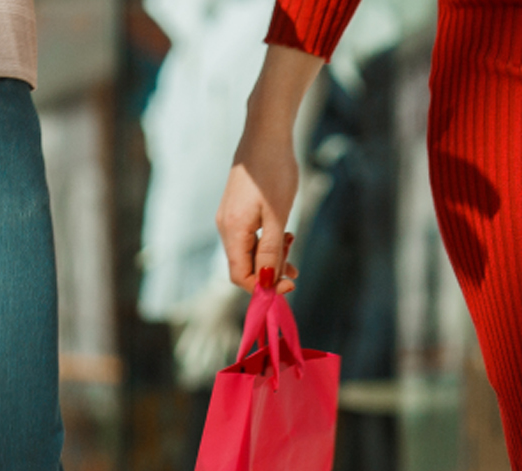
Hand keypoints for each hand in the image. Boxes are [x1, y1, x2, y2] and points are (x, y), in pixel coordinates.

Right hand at [216, 45, 323, 293]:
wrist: (266, 133)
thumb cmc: (274, 171)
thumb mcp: (277, 214)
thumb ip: (271, 250)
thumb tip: (267, 282)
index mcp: (233, 230)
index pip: (240, 275)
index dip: (263, 286)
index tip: (289, 283)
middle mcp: (225, 227)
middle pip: (244, 265)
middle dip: (269, 272)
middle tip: (296, 268)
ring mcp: (229, 217)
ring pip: (248, 250)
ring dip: (270, 256)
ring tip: (291, 243)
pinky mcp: (236, 208)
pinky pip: (248, 235)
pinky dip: (266, 240)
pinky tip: (283, 231)